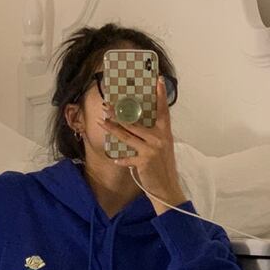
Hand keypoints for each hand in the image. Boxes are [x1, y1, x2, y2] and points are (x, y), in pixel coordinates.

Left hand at [97, 77, 186, 214]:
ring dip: (112, 129)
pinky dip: (121, 158)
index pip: (163, 111)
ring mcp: (151, 150)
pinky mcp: (144, 162)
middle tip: (107, 105)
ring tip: (102, 122)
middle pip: (135, 122)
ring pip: (127, 136)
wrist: (167, 188)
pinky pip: (128, 158)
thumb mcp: (163, 149)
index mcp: (165, 133)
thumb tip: (138, 126)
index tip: (158, 80)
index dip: (160, 96)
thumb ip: (154, 136)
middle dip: (119, 114)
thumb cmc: (163, 168)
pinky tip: (114, 157)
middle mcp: (159, 138)